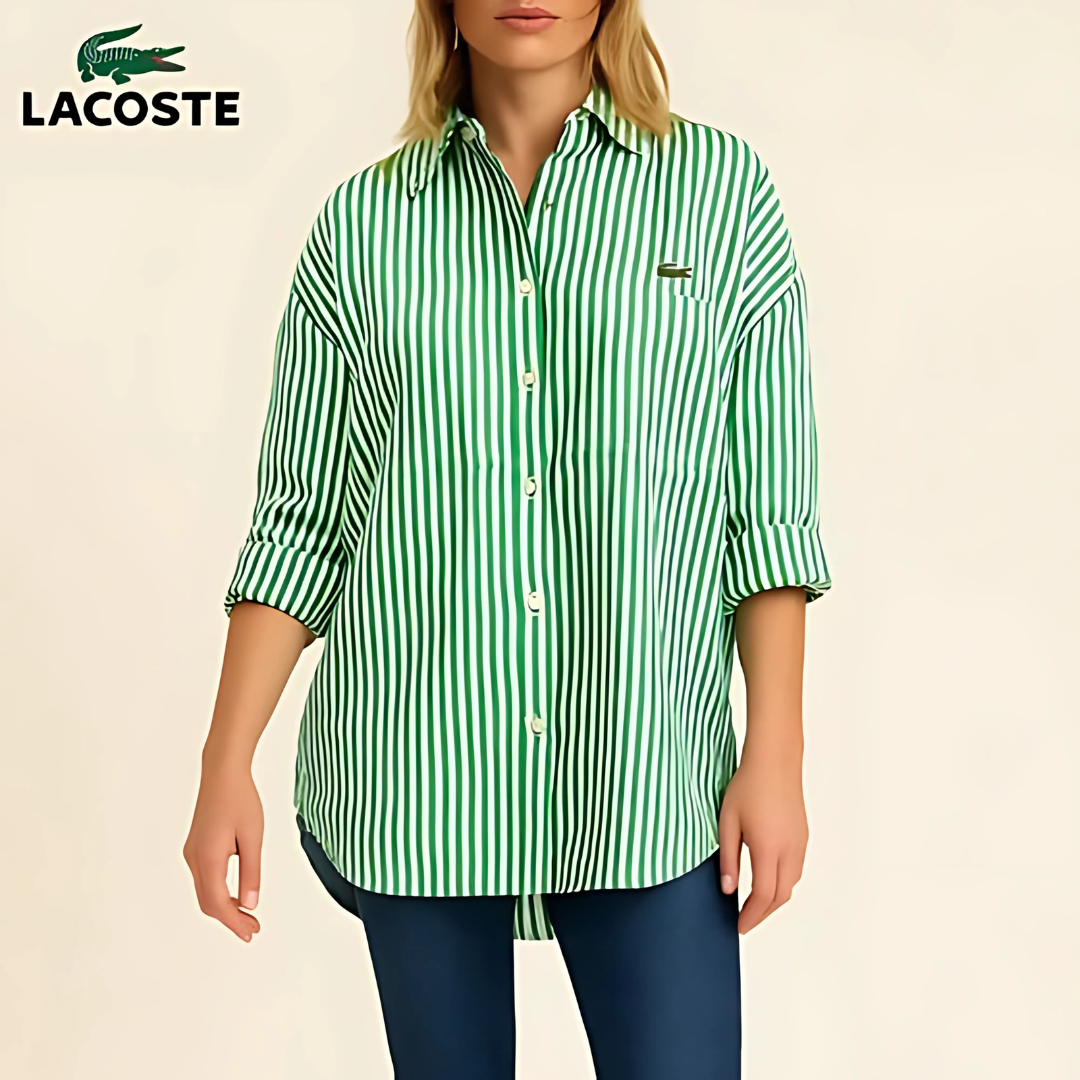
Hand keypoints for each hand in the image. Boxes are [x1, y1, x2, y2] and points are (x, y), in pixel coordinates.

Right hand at [183, 756, 263, 941]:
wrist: (222, 772)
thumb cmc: (239, 799)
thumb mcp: (252, 837)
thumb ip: (251, 871)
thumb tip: (250, 903)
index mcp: (208, 857)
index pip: (218, 903)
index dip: (234, 922)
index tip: (250, 932)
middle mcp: (195, 858)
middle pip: (208, 902)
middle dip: (230, 919)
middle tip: (252, 928)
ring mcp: (192, 852)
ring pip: (205, 892)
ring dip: (224, 907)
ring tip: (247, 915)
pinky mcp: (196, 847)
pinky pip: (204, 879)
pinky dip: (218, 893)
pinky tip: (235, 894)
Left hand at [717, 749, 807, 933]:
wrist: (775, 760)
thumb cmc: (748, 785)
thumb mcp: (727, 822)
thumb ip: (727, 858)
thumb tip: (727, 889)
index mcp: (768, 848)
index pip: (763, 895)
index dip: (751, 916)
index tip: (739, 927)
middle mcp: (789, 849)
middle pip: (781, 896)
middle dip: (763, 914)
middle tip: (745, 921)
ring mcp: (800, 843)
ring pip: (791, 884)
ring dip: (774, 899)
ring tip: (754, 904)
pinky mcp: (803, 836)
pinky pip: (795, 869)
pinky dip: (782, 883)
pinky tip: (768, 879)